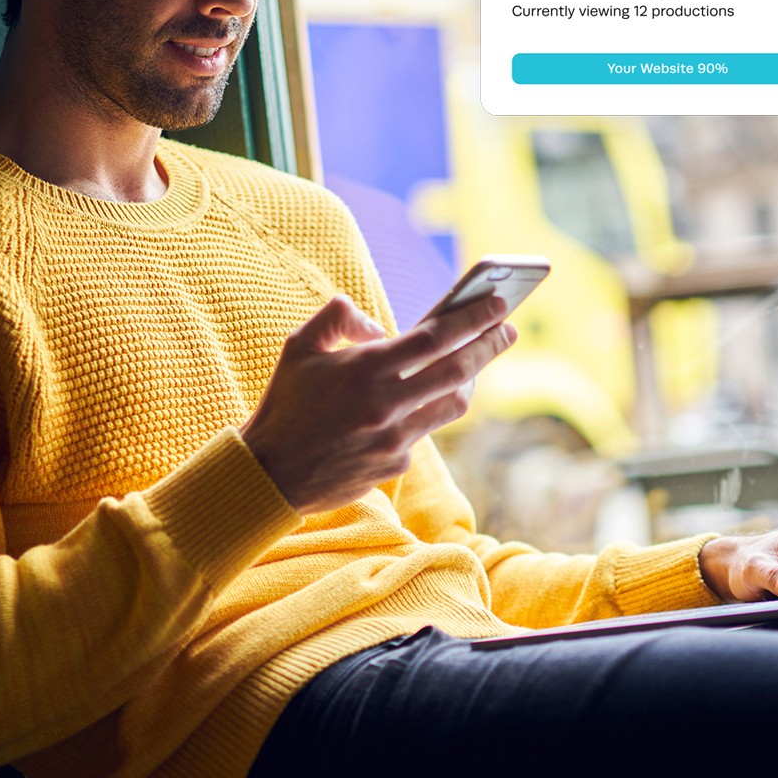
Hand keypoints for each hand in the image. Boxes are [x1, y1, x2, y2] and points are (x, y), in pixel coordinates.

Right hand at [242, 293, 515, 515]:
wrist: (270, 473)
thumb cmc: (285, 403)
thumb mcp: (300, 346)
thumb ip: (339, 317)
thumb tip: (379, 327)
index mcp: (365, 368)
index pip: (435, 338)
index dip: (472, 318)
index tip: (497, 304)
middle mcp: (386, 404)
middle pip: (458, 371)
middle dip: (489, 346)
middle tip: (507, 329)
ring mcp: (394, 438)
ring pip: (452, 405)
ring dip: (468, 380)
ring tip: (473, 362)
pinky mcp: (394, 465)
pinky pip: (423, 432)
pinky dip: (426, 412)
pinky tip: (421, 400)